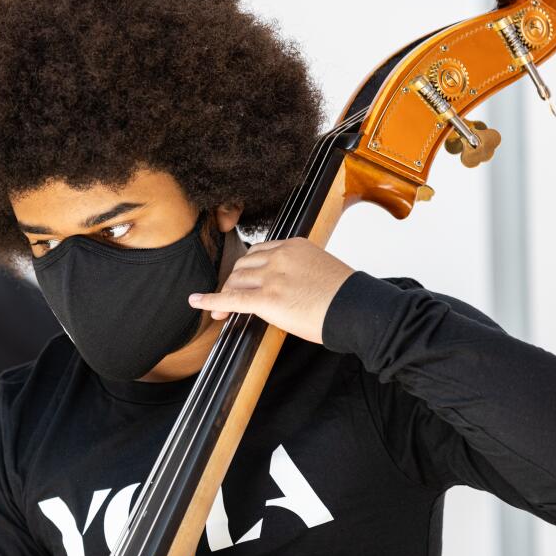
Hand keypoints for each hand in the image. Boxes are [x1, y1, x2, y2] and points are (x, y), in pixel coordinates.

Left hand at [188, 238, 354, 343]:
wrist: (357, 310)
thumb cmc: (346, 296)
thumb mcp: (321, 270)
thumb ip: (299, 270)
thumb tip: (287, 285)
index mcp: (294, 245)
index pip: (259, 251)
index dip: (246, 268)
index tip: (242, 279)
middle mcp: (280, 256)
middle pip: (243, 266)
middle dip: (233, 283)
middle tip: (229, 299)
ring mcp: (273, 277)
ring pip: (236, 282)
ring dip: (225, 295)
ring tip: (221, 310)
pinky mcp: (268, 299)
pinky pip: (231, 300)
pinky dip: (210, 301)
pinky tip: (198, 303)